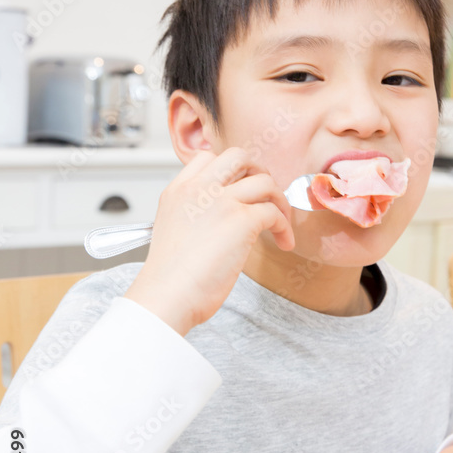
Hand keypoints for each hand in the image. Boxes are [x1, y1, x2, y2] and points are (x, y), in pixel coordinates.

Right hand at [124, 147, 294, 335]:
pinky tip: (284, 242)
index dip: (230, 170)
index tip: (241, 188)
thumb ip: (194, 214)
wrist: (167, 295)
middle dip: (258, 172)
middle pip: (239, 156)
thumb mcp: (172, 229)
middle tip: (265, 196)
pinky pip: (274, 212)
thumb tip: (224, 219)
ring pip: (264, 181)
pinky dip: (285, 226)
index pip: (207, 158)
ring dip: (279, 201)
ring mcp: (222, 202)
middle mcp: (199, 189)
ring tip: (281, 222)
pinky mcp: (242, 220)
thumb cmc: (169, 277)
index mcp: (178, 191)